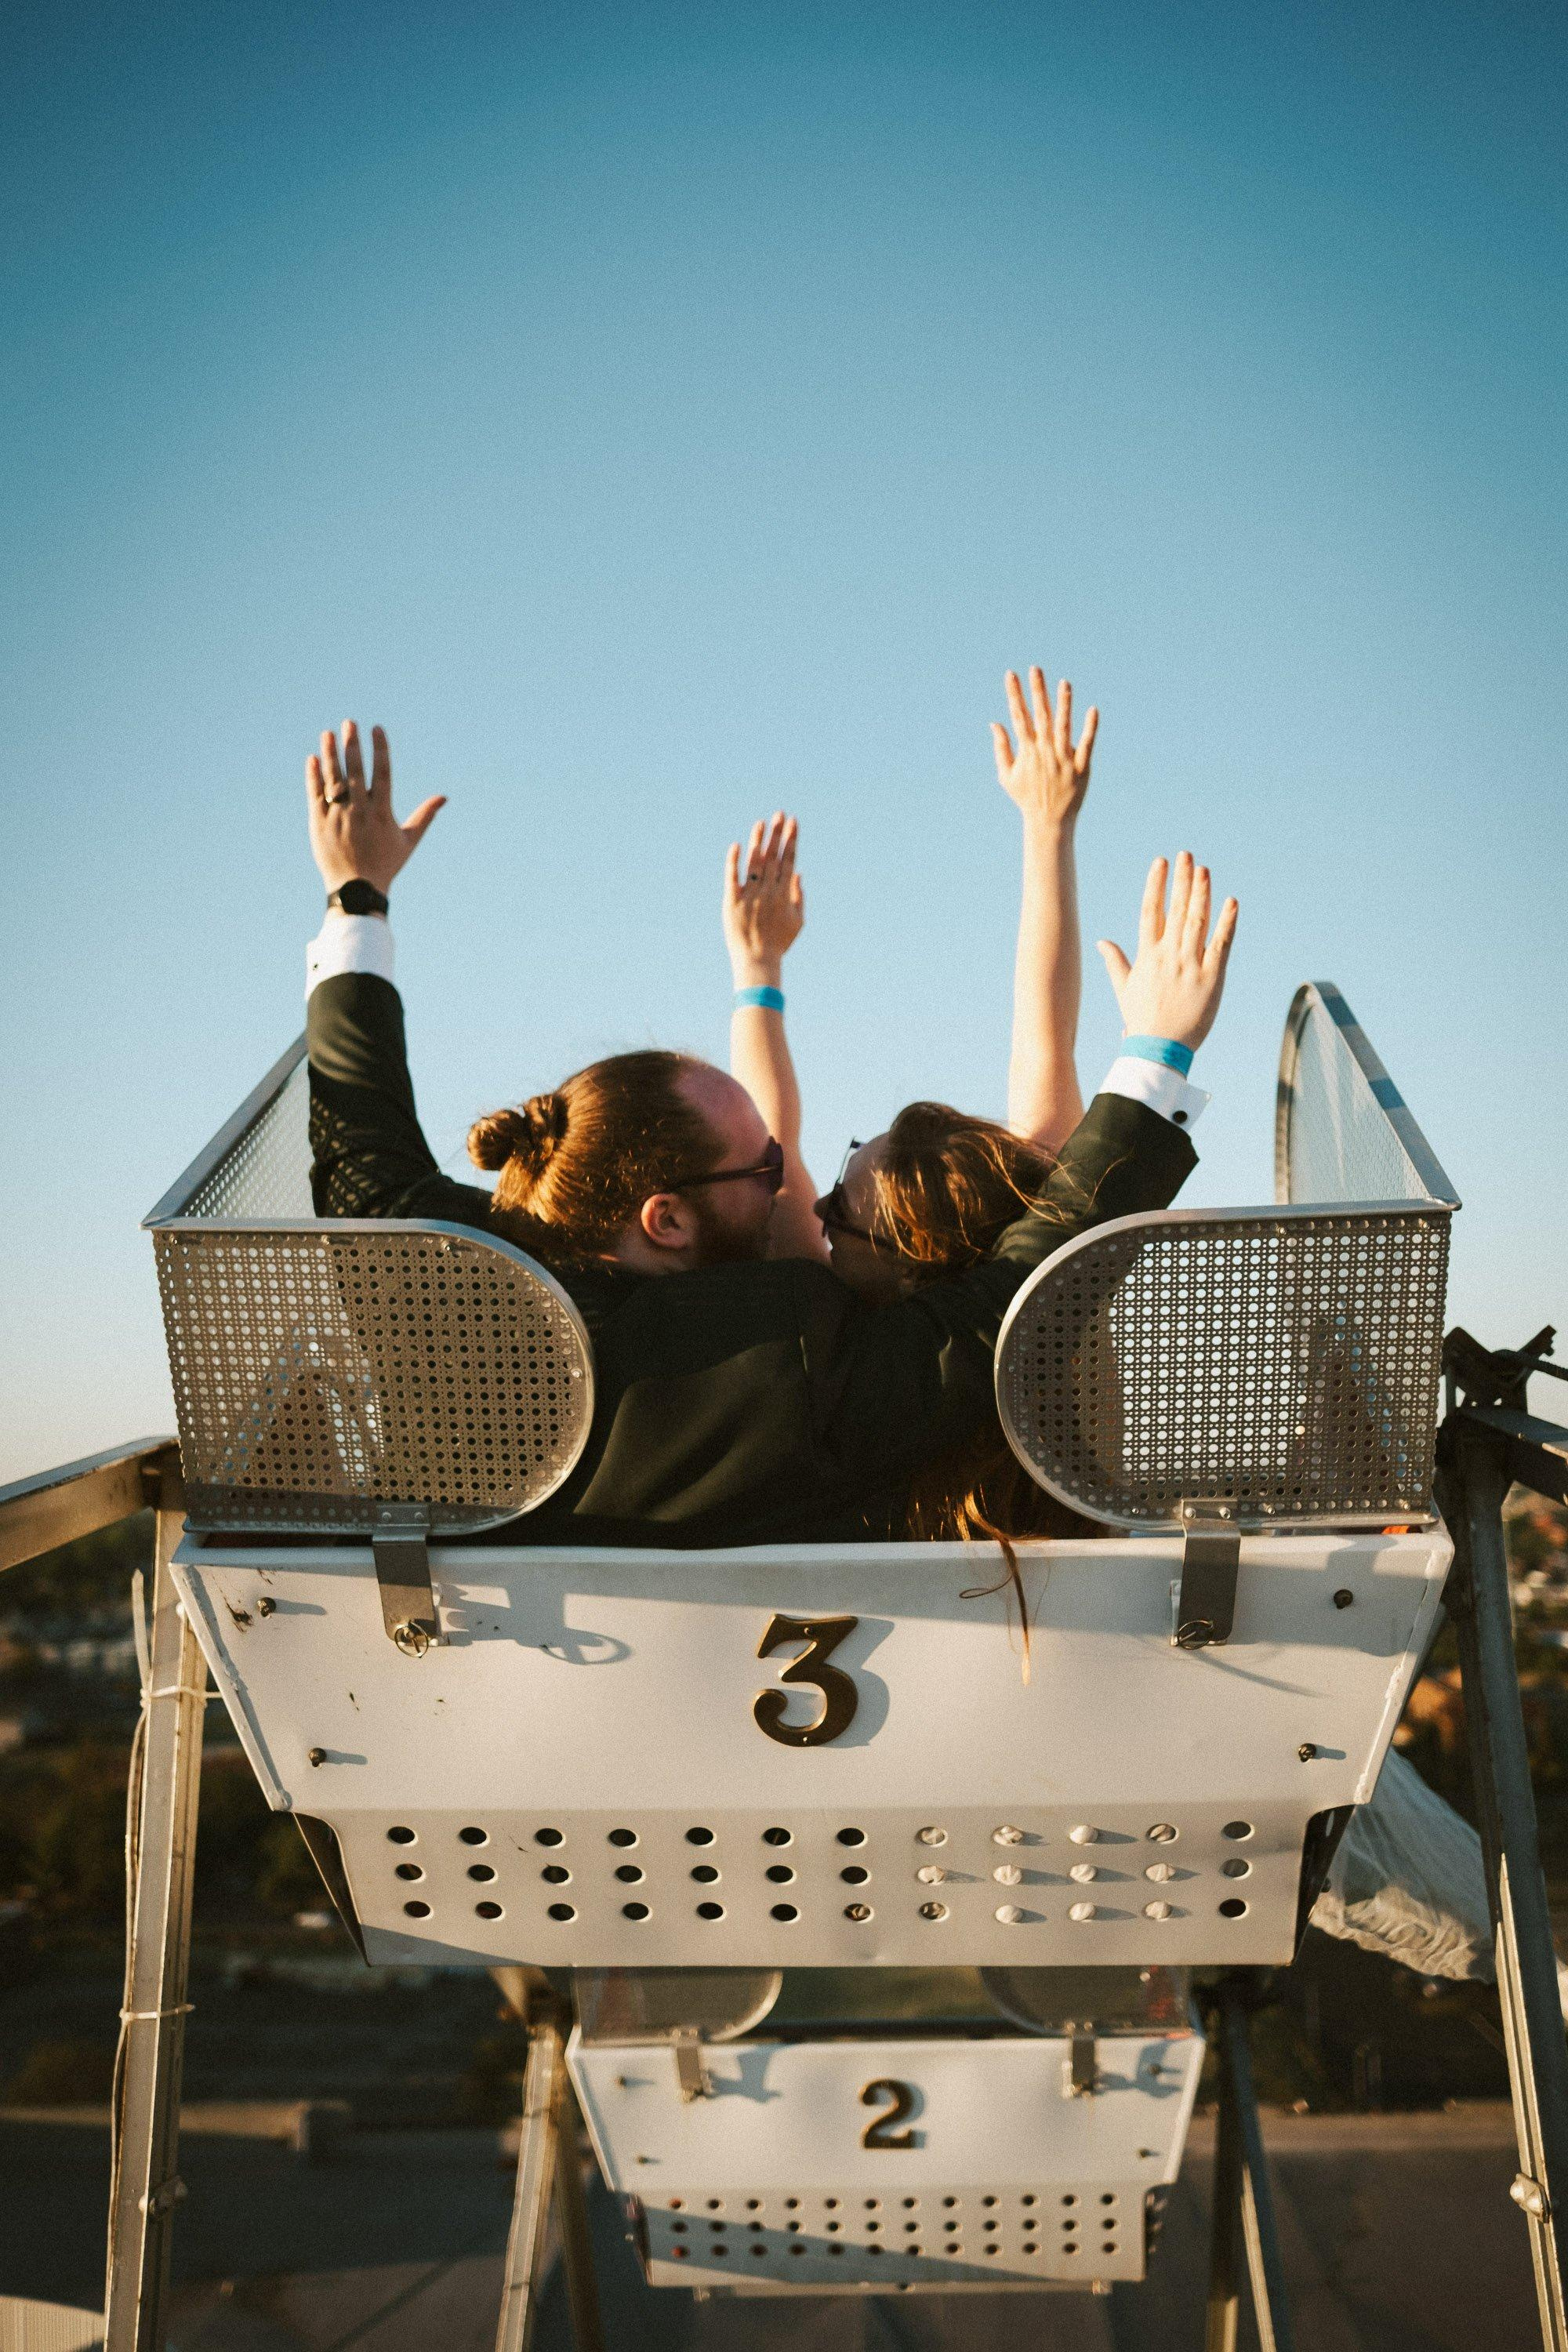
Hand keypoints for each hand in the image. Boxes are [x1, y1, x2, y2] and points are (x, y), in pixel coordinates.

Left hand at [306, 722, 445, 895]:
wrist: (357, 890)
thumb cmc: (386, 864)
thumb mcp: (409, 841)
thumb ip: (425, 816)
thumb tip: (444, 797)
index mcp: (382, 813)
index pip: (382, 772)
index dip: (380, 749)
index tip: (376, 728)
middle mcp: (359, 812)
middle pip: (355, 771)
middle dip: (352, 744)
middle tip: (349, 723)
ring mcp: (337, 817)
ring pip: (333, 779)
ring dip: (330, 754)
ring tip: (328, 734)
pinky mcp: (319, 824)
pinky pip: (315, 795)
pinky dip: (314, 776)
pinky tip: (313, 759)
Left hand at [723, 813, 803, 986]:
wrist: (757, 961)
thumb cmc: (779, 943)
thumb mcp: (797, 921)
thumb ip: (799, 896)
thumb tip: (797, 872)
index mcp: (784, 894)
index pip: (788, 861)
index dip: (791, 840)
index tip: (793, 822)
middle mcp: (768, 892)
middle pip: (774, 857)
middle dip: (778, 834)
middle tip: (780, 813)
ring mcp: (750, 896)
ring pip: (755, 863)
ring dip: (758, 842)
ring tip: (761, 823)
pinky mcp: (732, 902)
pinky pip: (732, 878)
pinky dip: (734, 862)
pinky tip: (736, 845)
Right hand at [992, 667, 1098, 830]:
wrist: (1049, 822)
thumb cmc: (1026, 798)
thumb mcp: (1006, 776)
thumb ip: (1001, 748)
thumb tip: (995, 723)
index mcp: (1027, 751)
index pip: (1018, 716)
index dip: (1014, 694)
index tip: (1011, 674)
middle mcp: (1045, 751)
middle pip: (1040, 715)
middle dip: (1037, 691)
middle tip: (1035, 668)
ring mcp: (1063, 758)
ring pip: (1064, 726)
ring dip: (1064, 703)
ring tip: (1064, 682)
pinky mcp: (1081, 766)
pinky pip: (1086, 744)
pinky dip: (1090, 727)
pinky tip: (1093, 709)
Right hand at [1097, 853, 1237, 1051]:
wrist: (1159, 1049)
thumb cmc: (1141, 1020)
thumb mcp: (1124, 989)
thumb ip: (1115, 961)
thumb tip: (1101, 941)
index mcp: (1147, 956)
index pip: (1150, 911)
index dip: (1156, 885)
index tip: (1160, 863)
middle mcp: (1168, 955)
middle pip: (1175, 909)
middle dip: (1181, 880)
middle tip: (1186, 854)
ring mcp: (1190, 965)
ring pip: (1197, 921)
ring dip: (1201, 893)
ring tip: (1204, 869)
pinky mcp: (1212, 977)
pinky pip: (1221, 943)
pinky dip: (1227, 922)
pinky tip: (1231, 901)